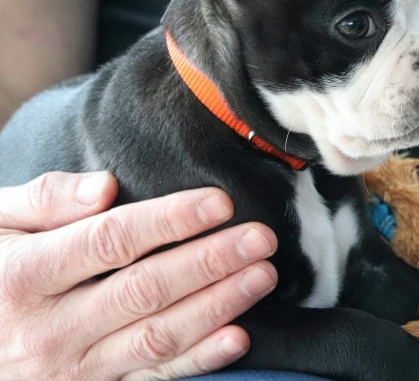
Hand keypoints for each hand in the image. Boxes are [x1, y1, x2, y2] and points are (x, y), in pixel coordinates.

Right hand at [0, 171, 278, 379]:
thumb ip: (43, 201)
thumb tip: (104, 188)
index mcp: (23, 276)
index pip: (109, 242)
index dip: (169, 221)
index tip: (221, 203)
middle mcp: (49, 329)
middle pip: (144, 290)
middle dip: (210, 261)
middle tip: (261, 238)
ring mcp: (72, 368)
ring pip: (157, 336)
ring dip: (218, 305)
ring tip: (262, 275)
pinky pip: (153, 377)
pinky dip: (199, 360)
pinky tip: (238, 337)